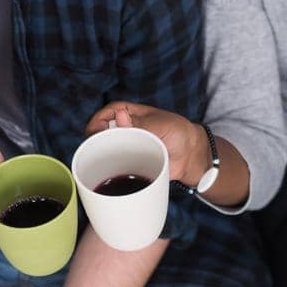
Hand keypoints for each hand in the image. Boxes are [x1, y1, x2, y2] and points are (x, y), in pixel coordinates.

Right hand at [84, 101, 207, 185]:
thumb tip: (119, 116)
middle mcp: (126, 130)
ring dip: (101, 154)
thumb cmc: (179, 133)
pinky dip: (110, 168)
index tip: (94, 131)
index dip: (98, 120)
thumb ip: (140, 123)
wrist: (192, 156)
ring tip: (98, 162)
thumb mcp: (160, 125)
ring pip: (107, 149)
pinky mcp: (131, 163)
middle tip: (94, 149)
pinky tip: (107, 173)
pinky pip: (117, 165)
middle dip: (95, 139)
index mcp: (131, 114)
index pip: (108, 113)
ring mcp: (128, 147)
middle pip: (103, 132)